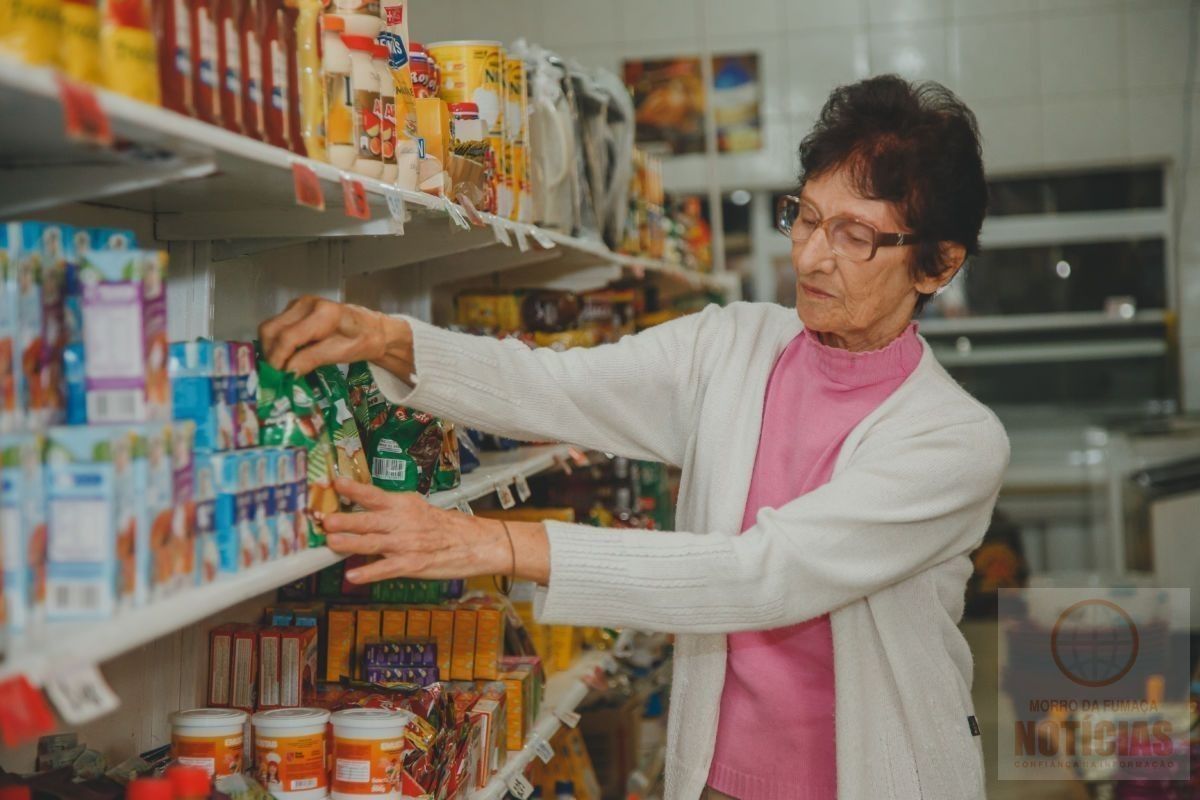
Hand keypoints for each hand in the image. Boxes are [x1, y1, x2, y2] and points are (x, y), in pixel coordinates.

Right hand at [257, 295, 413, 378]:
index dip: (278, 359)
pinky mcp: (294, 310)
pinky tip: (286, 358)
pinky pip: (276, 328)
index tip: (277, 378)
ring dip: (270, 350)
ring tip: (280, 369)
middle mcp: (306, 304)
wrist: (372, 329)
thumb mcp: (341, 354)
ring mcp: (298, 305)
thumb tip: (287, 372)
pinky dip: (276, 344)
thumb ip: (312, 360)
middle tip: (276, 376)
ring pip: (269, 328)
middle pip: (271, 330)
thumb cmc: (362, 340)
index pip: (288, 337)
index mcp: (322, 313)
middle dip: (270, 355)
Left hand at [322, 478, 511, 582]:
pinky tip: (353, 576)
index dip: (354, 489)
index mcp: (405, 505)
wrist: (478, 543)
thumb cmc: (448, 527)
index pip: (374, 494)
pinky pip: (386, 569)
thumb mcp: (420, 509)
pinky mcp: (413, 565)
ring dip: (350, 543)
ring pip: (372, 543)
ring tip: (331, 542)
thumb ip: (394, 511)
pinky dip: (369, 573)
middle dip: (345, 519)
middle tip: (325, 518)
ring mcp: (407, 544)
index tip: (335, 482)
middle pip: (368, 519)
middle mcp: (404, 522)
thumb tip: (366, 508)